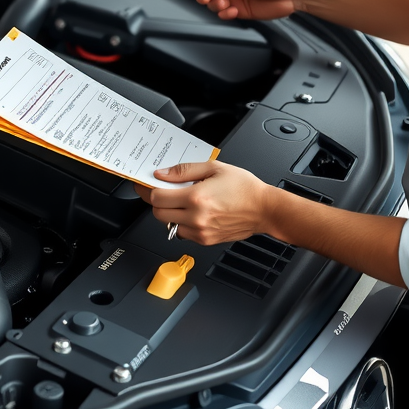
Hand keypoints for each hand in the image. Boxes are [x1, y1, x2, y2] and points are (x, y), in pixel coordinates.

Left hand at [133, 161, 278, 245]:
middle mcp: (196, 218)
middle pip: (158, 213)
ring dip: (169, 212)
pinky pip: (182, 233)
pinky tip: (193, 211)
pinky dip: (181, 222)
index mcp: (196, 198)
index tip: (144, 184)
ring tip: (182, 200)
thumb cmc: (244, 188)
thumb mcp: (213, 168)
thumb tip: (162, 174)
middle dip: (157, 200)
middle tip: (163, 190)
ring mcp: (200, 232)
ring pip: (169, 224)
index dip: (147, 189)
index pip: (157, 197)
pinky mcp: (205, 241)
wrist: (265, 209)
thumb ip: (184, 171)